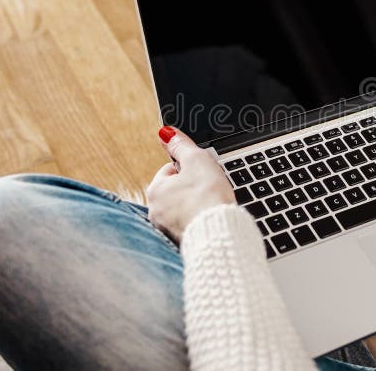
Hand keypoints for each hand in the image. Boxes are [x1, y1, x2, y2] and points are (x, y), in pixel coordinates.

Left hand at [146, 126, 233, 240]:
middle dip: (193, 188)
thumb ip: (181, 145)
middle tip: (210, 189)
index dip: (190, 168)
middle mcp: (155, 212)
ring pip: (184, 208)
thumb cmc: (208, 197)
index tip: (203, 173)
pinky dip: (199, 221)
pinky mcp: (181, 241)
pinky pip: (190, 225)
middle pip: (177, 190)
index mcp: (155, 191)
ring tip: (211, 204)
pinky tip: (210, 218)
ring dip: (196, 205)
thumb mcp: (197, 160)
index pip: (171, 170)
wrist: (221, 233)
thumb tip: (166, 132)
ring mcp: (167, 229)